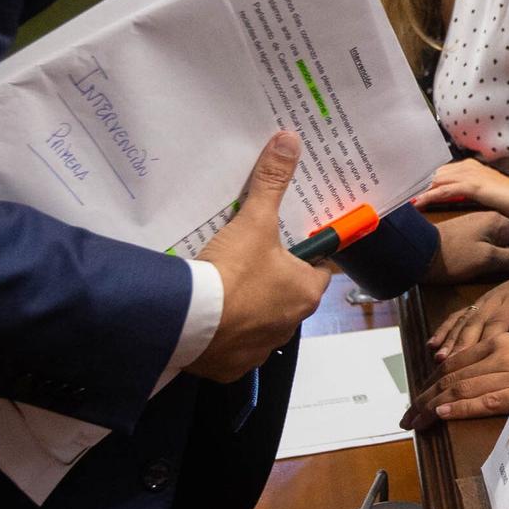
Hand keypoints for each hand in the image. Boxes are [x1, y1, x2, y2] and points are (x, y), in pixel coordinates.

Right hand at [188, 132, 329, 381]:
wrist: (189, 322)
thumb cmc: (232, 273)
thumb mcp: (254, 221)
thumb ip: (272, 182)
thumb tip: (289, 142)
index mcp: (305, 292)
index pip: (319, 270)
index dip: (307, 254)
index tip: (289, 241)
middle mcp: (290, 324)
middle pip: (289, 295)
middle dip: (273, 279)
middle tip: (251, 256)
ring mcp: (260, 349)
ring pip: (261, 322)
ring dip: (249, 307)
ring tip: (226, 283)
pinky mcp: (231, 366)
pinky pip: (233, 346)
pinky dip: (225, 332)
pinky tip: (209, 313)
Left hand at [400, 330, 508, 427]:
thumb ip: (506, 367)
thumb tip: (483, 388)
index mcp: (501, 343)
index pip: (455, 364)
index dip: (430, 384)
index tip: (415, 401)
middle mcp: (502, 353)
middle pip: (451, 378)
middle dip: (423, 399)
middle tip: (405, 418)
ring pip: (462, 389)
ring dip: (432, 407)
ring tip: (414, 422)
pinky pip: (487, 400)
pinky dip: (460, 409)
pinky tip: (443, 415)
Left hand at [411, 159, 508, 220]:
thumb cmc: (507, 198)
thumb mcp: (483, 191)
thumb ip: (467, 190)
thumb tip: (451, 195)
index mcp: (469, 167)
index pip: (440, 171)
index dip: (424, 180)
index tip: (408, 189)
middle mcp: (466, 167)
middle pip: (434, 174)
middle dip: (417, 184)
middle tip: (400, 195)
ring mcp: (469, 175)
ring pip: (436, 181)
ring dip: (419, 190)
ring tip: (403, 200)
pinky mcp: (471, 186)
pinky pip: (444, 190)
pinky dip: (429, 196)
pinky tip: (417, 203)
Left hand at [423, 210, 508, 284]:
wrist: (419, 252)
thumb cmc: (454, 256)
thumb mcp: (486, 259)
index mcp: (500, 221)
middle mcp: (493, 219)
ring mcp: (481, 226)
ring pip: (506, 243)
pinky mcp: (471, 236)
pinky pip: (494, 245)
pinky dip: (500, 256)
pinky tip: (502, 270)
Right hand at [428, 255, 508, 358]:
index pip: (498, 324)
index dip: (484, 344)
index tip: (474, 366)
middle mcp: (497, 298)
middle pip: (474, 325)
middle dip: (460, 349)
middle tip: (448, 373)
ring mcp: (485, 299)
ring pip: (463, 322)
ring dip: (449, 342)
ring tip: (437, 363)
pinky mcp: (479, 302)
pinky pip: (458, 316)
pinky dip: (445, 331)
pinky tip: (432, 346)